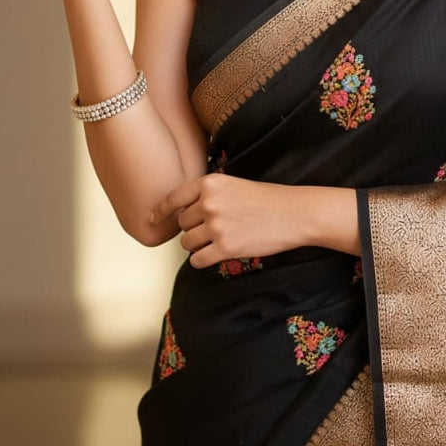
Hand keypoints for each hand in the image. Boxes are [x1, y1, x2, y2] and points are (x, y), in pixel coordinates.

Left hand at [149, 173, 305, 268]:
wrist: (294, 213)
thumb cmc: (266, 199)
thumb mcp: (234, 184)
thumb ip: (208, 195)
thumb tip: (183, 213)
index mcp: (209, 184)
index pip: (174, 199)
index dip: (159, 211)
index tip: (151, 219)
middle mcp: (209, 203)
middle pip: (181, 224)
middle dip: (192, 228)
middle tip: (213, 228)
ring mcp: (216, 226)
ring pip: (186, 243)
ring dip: (197, 245)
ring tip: (216, 241)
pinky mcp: (225, 247)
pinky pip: (198, 260)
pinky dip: (203, 260)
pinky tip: (215, 255)